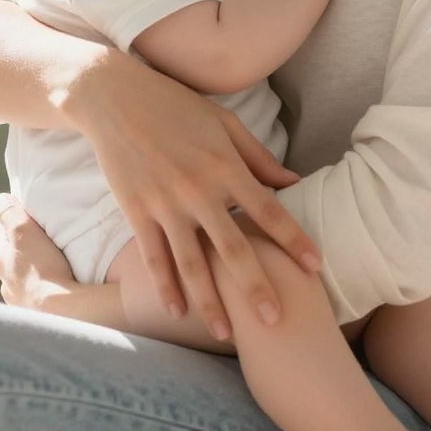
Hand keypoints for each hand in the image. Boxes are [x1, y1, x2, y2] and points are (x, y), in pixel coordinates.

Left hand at [0, 193, 75, 309]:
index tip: (24, 215)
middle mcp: (6, 284)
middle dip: (20, 248)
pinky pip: (37, 299)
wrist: (62, 313)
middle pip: (9, 258)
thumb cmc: (42, 269)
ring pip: (22, 281)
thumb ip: (10, 213)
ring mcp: (21, 303)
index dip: (8, 220)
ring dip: (33, 272)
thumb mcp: (23, 230)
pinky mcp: (38, 317)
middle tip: (39, 240)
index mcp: (2, 261)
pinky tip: (57, 290)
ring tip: (52, 266)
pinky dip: (43, 292)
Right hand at [71, 57, 319, 342]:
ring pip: (191, 263)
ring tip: (227, 333)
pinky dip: (165, 286)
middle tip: (276, 321)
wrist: (115, 97)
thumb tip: (294, 185)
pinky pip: (154, 256)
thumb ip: (259, 158)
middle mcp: (198, 189)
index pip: (268, 210)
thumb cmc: (177, 107)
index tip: (315, 268)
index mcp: (225, 166)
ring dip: (210, 301)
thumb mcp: (225, 123)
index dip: (293, 240)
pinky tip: (178, 311)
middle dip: (256, 287)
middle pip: (233, 248)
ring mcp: (164, 203)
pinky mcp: (136, 211)